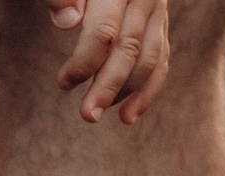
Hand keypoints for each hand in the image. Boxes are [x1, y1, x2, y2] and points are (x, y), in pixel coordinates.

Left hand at [48, 0, 169, 124]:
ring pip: (150, 57)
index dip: (85, 61)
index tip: (63, 83)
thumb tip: (69, 21)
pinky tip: (129, 114)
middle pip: (130, 48)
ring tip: (98, 114)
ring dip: (126, 93)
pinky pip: (161, 58)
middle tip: (87, 116)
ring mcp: (157, 8)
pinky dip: (147, 89)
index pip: (106, 31)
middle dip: (107, 86)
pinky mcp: (159, 21)